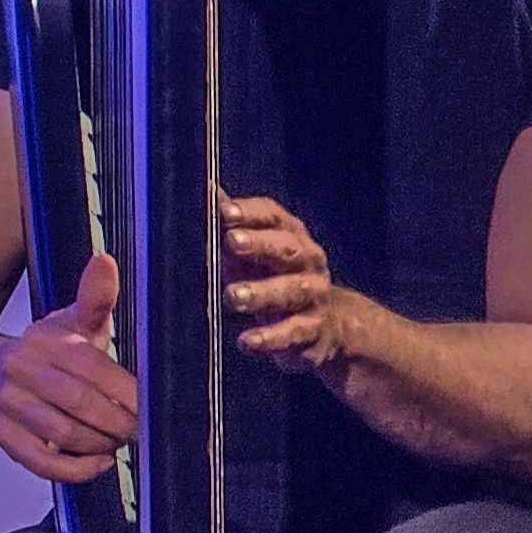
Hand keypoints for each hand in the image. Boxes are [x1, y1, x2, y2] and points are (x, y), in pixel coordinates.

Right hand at [0, 250, 136, 483]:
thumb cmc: (51, 352)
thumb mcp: (72, 322)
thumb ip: (94, 298)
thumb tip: (104, 260)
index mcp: (42, 339)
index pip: (91, 367)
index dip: (126, 391)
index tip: (153, 407)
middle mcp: (19, 369)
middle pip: (79, 403)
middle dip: (119, 422)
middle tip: (143, 431)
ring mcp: (8, 405)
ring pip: (63, 434)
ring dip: (101, 443)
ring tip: (121, 441)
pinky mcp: (4, 436)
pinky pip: (42, 463)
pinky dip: (76, 469)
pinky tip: (100, 462)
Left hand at [222, 191, 358, 373]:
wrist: (324, 328)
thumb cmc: (274, 281)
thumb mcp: (253, 254)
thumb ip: (231, 227)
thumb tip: (207, 192)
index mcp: (290, 236)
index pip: (272, 216)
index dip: (249, 212)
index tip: (224, 211)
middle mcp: (307, 261)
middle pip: (285, 248)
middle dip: (258, 244)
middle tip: (231, 242)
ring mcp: (314, 296)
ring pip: (289, 291)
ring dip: (260, 292)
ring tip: (232, 296)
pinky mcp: (313, 331)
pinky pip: (292, 333)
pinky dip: (270, 337)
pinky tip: (247, 341)